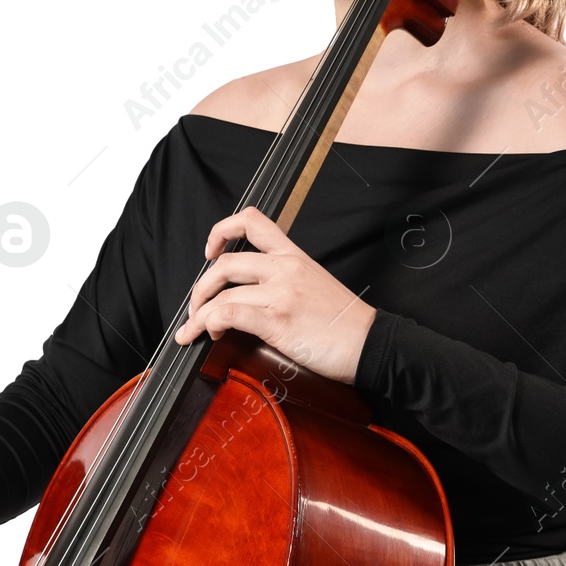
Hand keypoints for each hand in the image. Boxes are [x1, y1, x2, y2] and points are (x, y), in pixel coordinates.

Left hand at [173, 206, 375, 383]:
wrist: (369, 344)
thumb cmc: (345, 323)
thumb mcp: (314, 285)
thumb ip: (283, 281)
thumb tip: (249, 296)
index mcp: (294, 256)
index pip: (252, 221)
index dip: (222, 230)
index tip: (211, 250)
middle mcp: (285, 269)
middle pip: (225, 264)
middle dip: (200, 288)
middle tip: (196, 306)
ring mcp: (281, 293)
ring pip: (222, 293)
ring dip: (200, 313)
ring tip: (197, 328)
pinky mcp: (277, 320)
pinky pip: (229, 313)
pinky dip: (209, 323)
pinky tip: (210, 333)